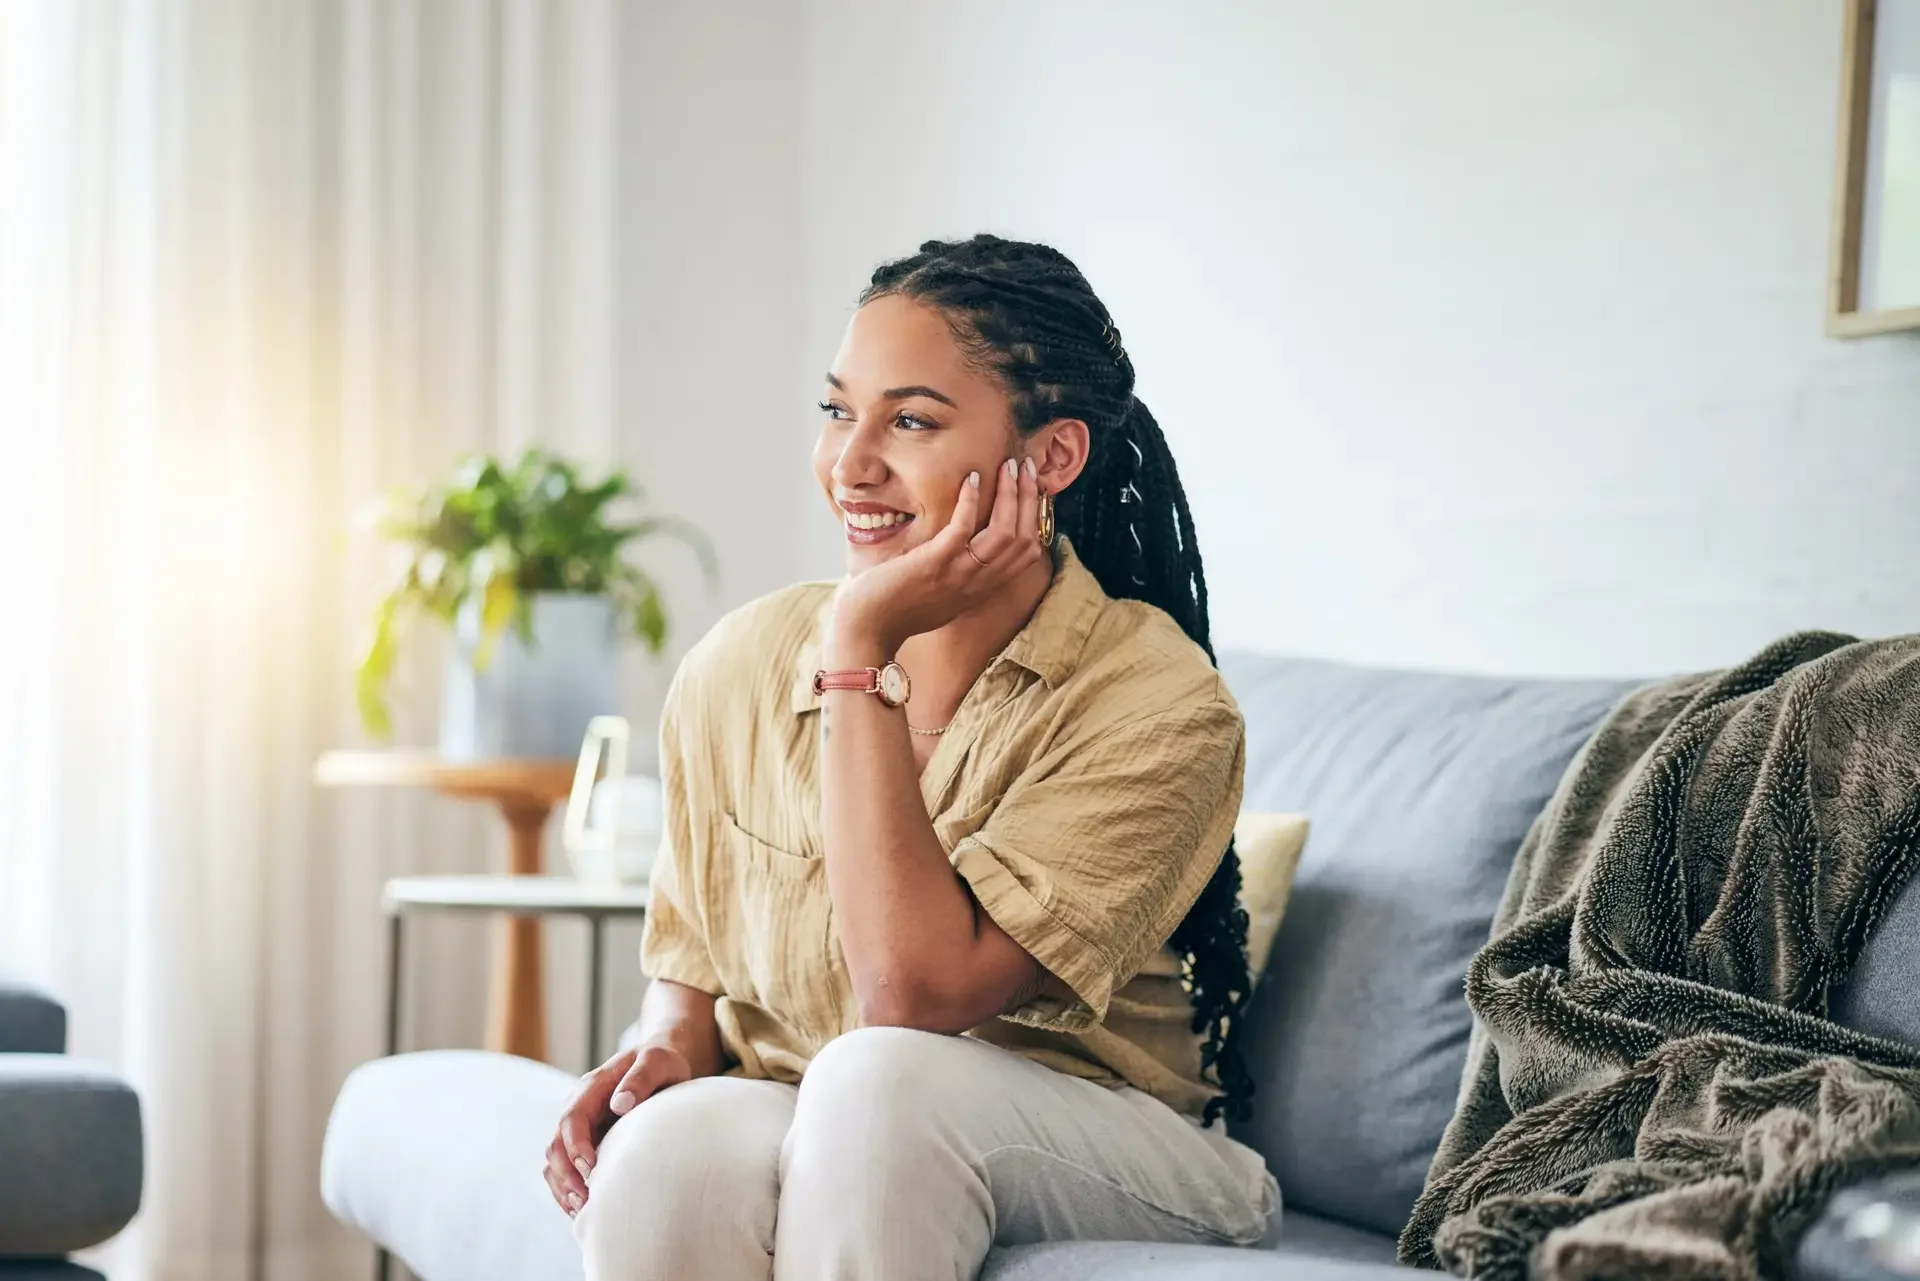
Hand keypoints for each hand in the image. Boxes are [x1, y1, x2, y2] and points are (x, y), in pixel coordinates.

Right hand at [542, 1042, 691, 1215]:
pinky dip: (567, 1190)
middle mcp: (578, 1108)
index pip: (572, 1119)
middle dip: (566, 1175)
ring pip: (554, 1161)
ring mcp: (579, 1127)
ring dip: (563, 1187)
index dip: (576, 1146)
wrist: (659, 1063)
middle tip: (586, 1201)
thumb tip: (620, 1104)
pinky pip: (564, 1169)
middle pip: (556, 1145)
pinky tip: (581, 1208)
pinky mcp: (585, 1143)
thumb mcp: (657, 1061)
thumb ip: (641, 1078)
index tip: (591, 1169)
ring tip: (582, 1210)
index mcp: (591, 1088)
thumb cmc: (660, 1062)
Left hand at [832, 456, 1043, 653]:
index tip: (1031, 489)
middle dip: (1029, 498)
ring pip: (1003, 533)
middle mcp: (977, 583)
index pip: (1027, 553)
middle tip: (1026, 467)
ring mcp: (958, 574)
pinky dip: (970, 501)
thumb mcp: (939, 594)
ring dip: (1009, 494)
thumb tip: (961, 547)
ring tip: (1008, 466)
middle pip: (1023, 538)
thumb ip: (957, 575)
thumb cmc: (894, 609)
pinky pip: (962, 529)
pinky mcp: (933, 564)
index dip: (1035, 518)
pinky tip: (971, 478)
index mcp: (981, 588)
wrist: (866, 629)